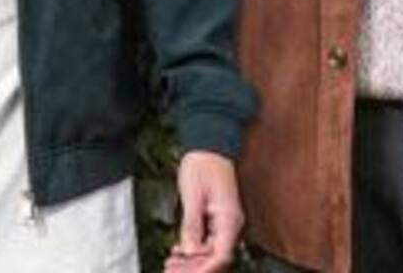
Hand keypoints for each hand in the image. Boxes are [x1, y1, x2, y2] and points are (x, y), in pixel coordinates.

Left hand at [163, 151, 242, 272]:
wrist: (209, 142)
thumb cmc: (202, 162)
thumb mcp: (192, 194)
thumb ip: (192, 225)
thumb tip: (190, 250)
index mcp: (229, 218)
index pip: (221, 255)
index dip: (203, 269)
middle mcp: (231, 223)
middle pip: (215, 257)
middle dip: (194, 267)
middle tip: (170, 270)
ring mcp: (226, 221)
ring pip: (211, 250)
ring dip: (192, 259)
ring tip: (171, 264)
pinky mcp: (218, 217)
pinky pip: (208, 239)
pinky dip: (194, 247)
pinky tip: (179, 251)